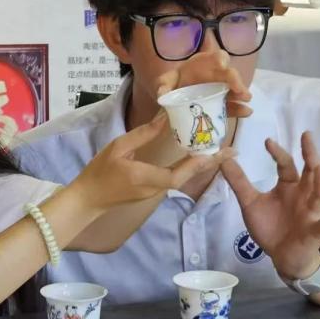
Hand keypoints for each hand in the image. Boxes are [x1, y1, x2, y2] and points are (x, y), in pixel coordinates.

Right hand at [75, 113, 235, 210]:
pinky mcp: (151, 191)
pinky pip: (174, 178)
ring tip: (216, 150)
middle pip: (187, 176)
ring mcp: (154, 192)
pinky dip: (188, 167)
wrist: (88, 199)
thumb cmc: (99, 171)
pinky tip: (194, 156)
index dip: (200, 163)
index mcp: (147, 177)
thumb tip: (164, 119)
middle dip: (209, 163)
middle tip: (231, 150)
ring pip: (182, 178)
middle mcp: (155, 188)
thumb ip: (142, 134)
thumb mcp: (118, 147)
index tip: (219, 152)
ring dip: (200, 165)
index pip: (179, 174)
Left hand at [155, 51, 252, 119]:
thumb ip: (163, 84)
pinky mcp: (223, 103)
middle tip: (241, 92)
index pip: (217, 57)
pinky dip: (240, 109)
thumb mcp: (167, 81)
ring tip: (245, 103)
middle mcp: (216, 75)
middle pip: (231, 74)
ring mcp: (221, 90)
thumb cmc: (176, 83)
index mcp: (205, 64)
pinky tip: (246, 112)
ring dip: (241, 96)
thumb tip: (162, 93)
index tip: (222, 67)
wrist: (175, 99)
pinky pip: (233, 105)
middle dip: (236, 82)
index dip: (222, 61)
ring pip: (235, 91)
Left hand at [220, 131, 319, 279]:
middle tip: (306, 136)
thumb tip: (224, 159)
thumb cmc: (270, 226)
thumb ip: (239, 182)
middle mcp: (303, 195)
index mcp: (288, 186)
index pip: (285, 165)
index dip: (278, 153)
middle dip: (309, 154)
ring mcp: (311, 212)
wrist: (280, 256)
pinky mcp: (314, 231)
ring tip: (319, 166)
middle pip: (310, 172)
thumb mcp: (250, 203)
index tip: (268, 141)